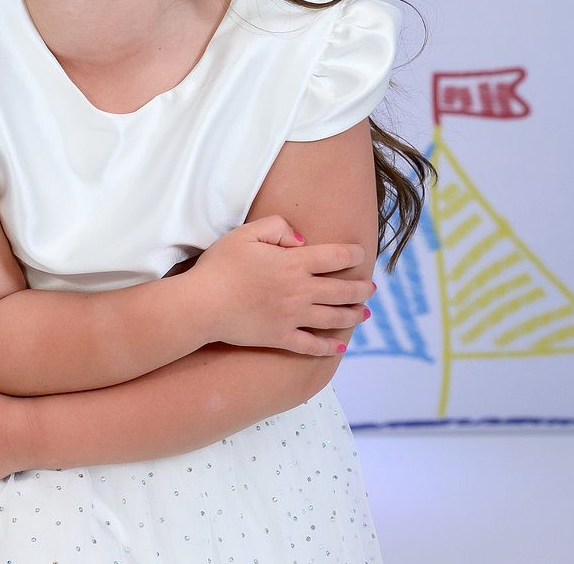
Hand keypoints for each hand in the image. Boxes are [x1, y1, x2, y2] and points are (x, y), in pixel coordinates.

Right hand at [187, 214, 368, 355]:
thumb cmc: (220, 266)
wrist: (203, 304)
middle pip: (342, 290)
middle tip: (371, 288)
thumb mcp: (244, 234)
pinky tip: (339, 347)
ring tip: (364, 314)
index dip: (352, 254)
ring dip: (353, 315)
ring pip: (334, 317)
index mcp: (293, 263)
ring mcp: (293, 317)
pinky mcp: (281, 337)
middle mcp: (300, 290)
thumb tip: (301, 239)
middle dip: (361, 289)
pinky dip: (328, 347)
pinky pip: (311, 345)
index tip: (360, 254)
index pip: (334, 256)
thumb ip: (276, 227)